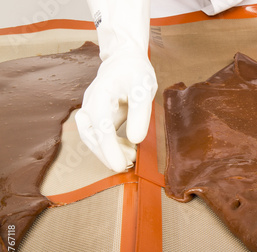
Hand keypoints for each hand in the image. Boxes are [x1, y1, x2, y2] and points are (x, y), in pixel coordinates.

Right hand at [76, 0, 155, 171]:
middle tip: (129, 164)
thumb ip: (140, 113)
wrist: (125, 60)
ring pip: (92, 138)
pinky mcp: (97, 118)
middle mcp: (90, 104)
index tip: (118, 164)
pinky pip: (99, 136)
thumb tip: (135, 139)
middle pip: (91, 135)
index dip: (108, 148)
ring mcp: (91, 111)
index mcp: (100, 94)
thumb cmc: (135, 71)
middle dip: (107, 153)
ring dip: (109, 152)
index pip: (101, 126)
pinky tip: (128, 150)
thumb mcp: (143, 87)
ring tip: (132, 158)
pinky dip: (112, 146)